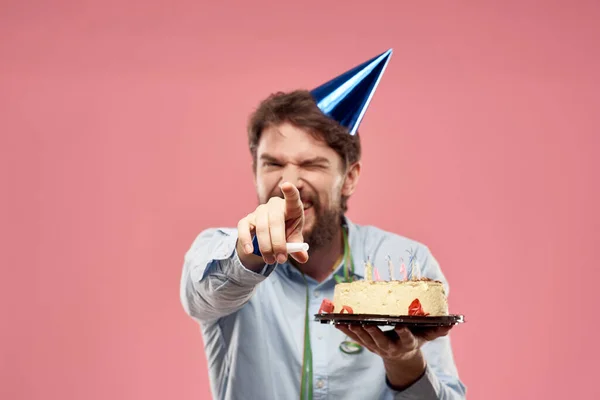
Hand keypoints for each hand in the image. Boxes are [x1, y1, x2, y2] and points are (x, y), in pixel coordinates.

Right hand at [236, 182, 308, 269]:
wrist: (269, 237)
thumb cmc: (286, 233)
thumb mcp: (294, 239)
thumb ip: (298, 246)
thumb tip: (303, 257)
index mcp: (291, 207)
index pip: (292, 197)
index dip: (290, 191)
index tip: (286, 185)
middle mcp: (274, 205)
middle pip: (275, 220)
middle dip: (278, 242)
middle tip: (281, 259)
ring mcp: (259, 211)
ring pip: (261, 227)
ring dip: (266, 247)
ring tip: (271, 261)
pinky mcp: (247, 219)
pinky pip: (243, 228)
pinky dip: (246, 240)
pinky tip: (250, 251)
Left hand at [335, 324, 451, 387]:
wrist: (401, 356)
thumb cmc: (414, 339)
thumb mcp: (427, 335)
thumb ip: (437, 329)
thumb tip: (452, 322)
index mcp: (407, 343)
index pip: (407, 338)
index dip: (404, 332)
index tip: (400, 324)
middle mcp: (391, 347)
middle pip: (381, 341)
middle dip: (373, 332)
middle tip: (366, 323)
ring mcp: (377, 347)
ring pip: (365, 340)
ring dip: (356, 331)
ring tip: (348, 321)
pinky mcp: (367, 344)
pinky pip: (354, 338)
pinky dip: (345, 331)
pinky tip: (337, 322)